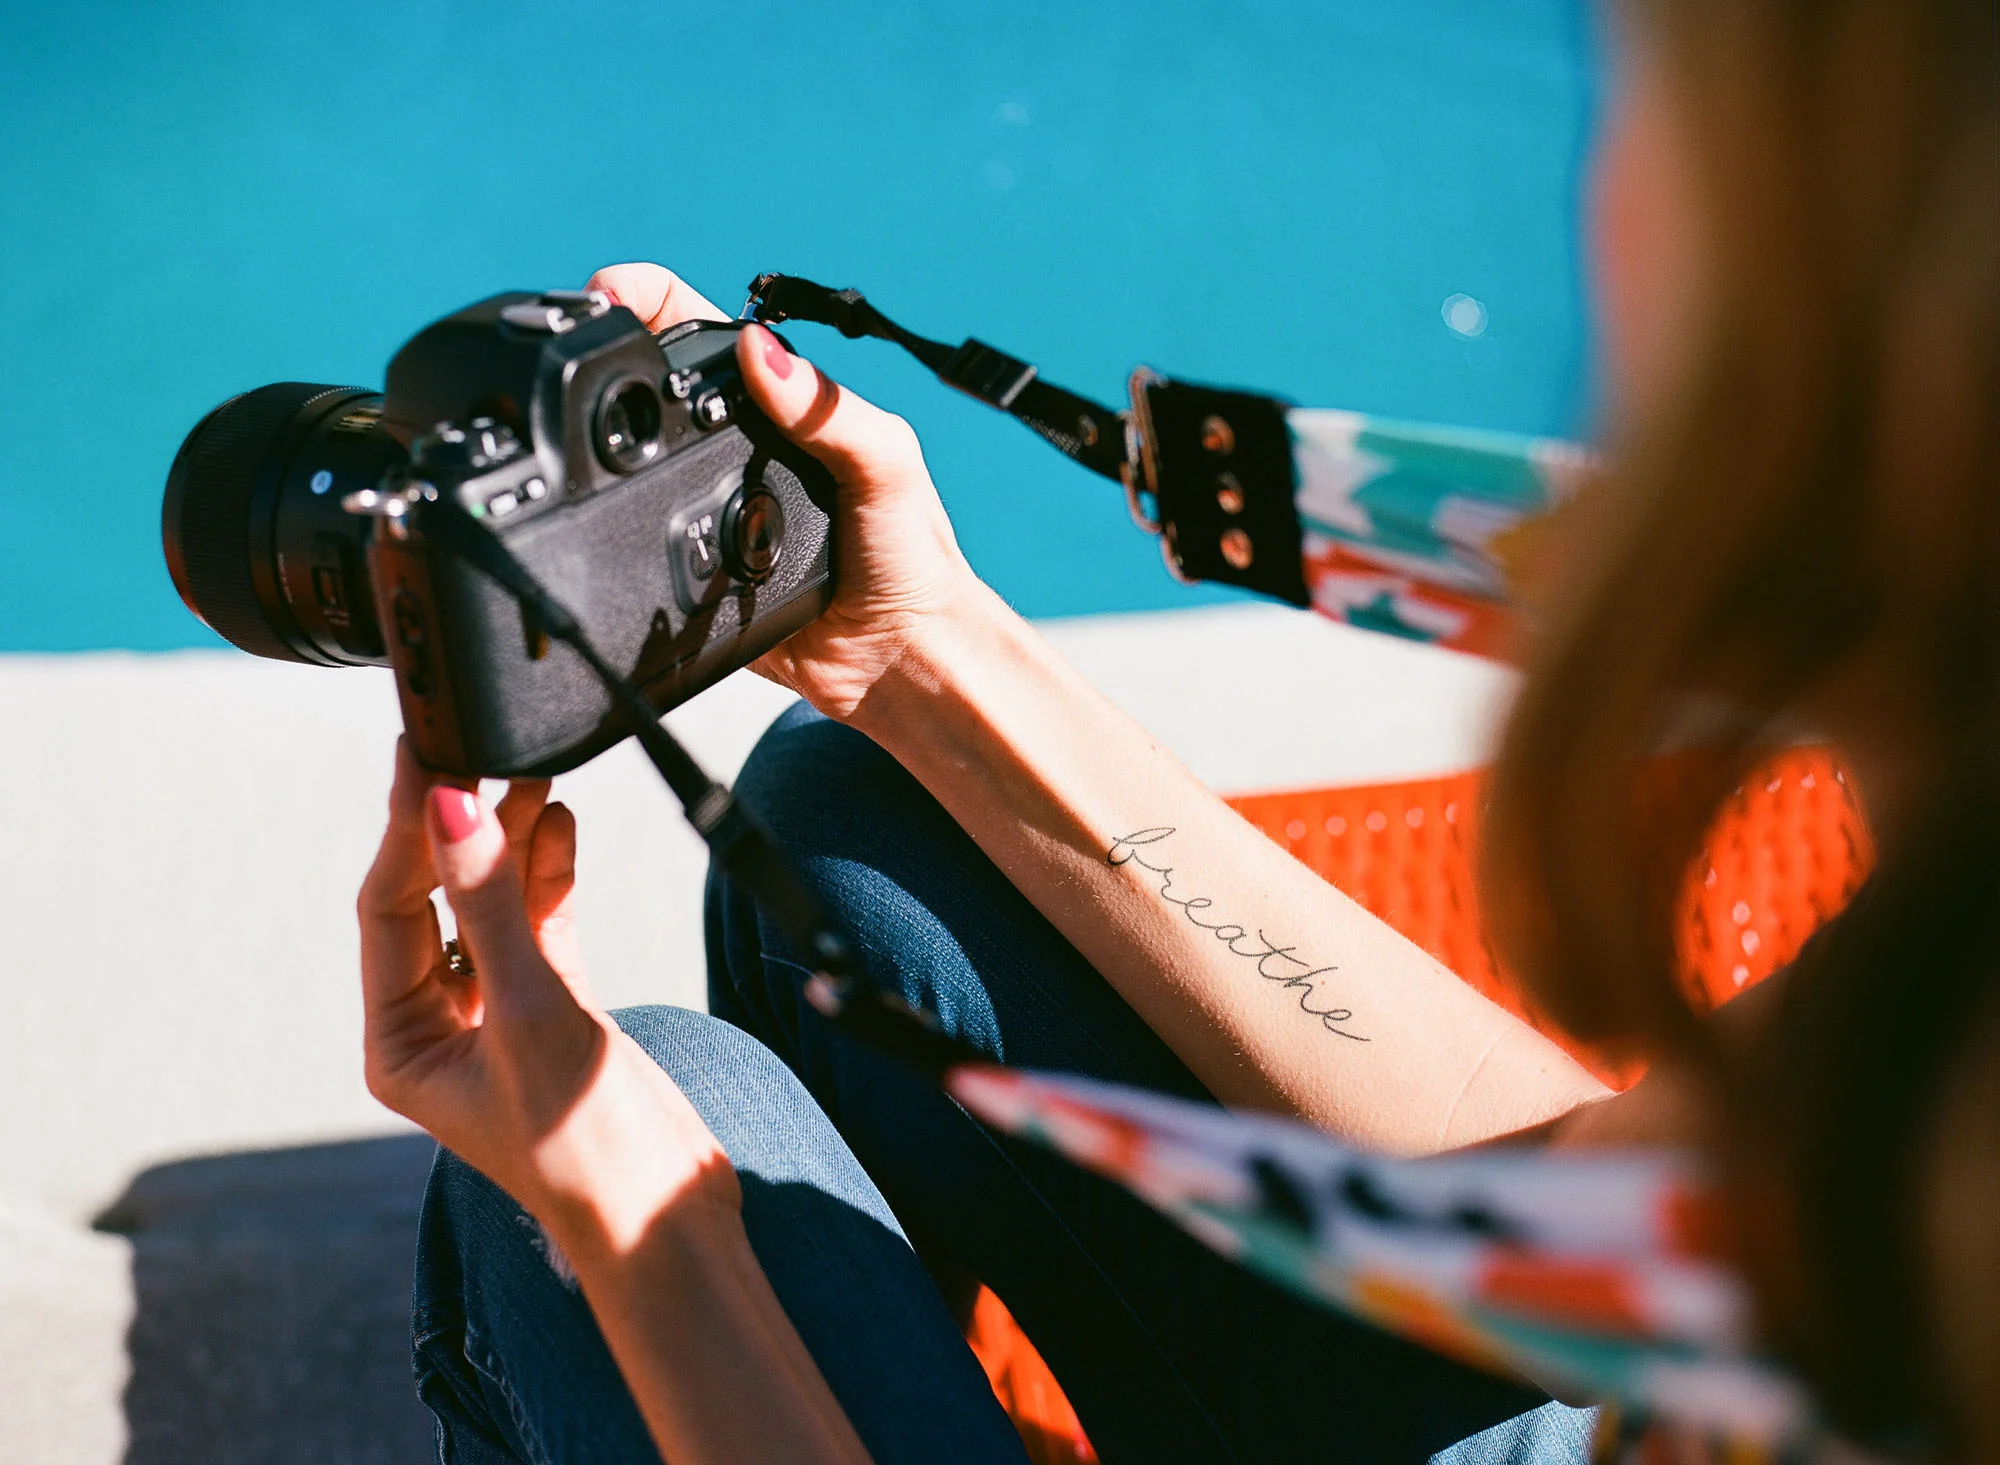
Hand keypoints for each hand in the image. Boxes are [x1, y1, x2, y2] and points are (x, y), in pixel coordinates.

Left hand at [357, 738, 735, 1254]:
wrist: (668, 1211)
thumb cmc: (588, 1144)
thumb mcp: (534, 1013)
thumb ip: (493, 905)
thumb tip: (451, 809)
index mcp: (400, 1043)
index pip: (390, 910)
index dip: (408, 830)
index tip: (426, 757)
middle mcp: (437, 1026)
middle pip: (435, 898)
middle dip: (459, 825)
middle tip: (474, 746)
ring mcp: (498, 1014)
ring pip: (491, 904)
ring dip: (510, 840)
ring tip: (532, 770)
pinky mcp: (555, 1007)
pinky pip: (539, 922)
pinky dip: (549, 873)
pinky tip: (562, 822)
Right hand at [587, 263, 990, 720]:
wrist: (900, 659)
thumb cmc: (912, 555)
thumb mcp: (887, 466)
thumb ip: (832, 412)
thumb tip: (761, 351)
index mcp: (782, 406)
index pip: (703, 329)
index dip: (647, 300)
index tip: (607, 295)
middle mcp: (738, 449)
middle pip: (652, 389)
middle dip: (609, 364)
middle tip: (581, 363)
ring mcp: (707, 507)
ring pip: (633, 465)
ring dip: (604, 452)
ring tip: (580, 434)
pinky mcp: (687, 570)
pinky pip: (638, 544)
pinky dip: (616, 530)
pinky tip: (606, 520)